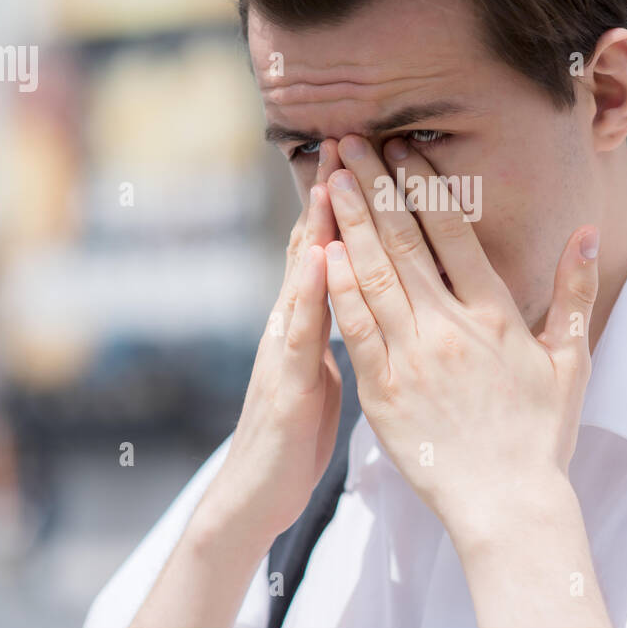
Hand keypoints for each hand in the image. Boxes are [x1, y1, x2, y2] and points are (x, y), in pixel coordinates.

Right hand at [211, 140, 344, 539]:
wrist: (257, 491)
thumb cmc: (298, 431)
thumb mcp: (324, 368)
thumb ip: (338, 326)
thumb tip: (362, 294)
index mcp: (311, 319)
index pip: (331, 247)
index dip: (348, 201)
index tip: (370, 153)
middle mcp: (293, 322)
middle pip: (314, 245)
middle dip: (332, 191)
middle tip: (349, 136)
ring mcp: (286, 348)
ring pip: (303, 276)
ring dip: (316, 225)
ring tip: (333, 176)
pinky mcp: (287, 382)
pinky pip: (300, 333)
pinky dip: (310, 294)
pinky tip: (322, 261)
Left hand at [322, 134, 600, 543]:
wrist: (507, 503)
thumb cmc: (541, 433)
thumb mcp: (573, 360)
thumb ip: (576, 291)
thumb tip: (589, 231)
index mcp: (496, 315)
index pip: (454, 232)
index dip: (424, 184)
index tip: (401, 147)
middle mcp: (452, 327)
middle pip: (406, 240)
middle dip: (374, 186)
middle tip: (350, 141)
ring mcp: (414, 357)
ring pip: (376, 274)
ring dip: (350, 221)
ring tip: (328, 178)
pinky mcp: (384, 390)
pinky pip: (357, 328)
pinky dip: (340, 286)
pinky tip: (324, 250)